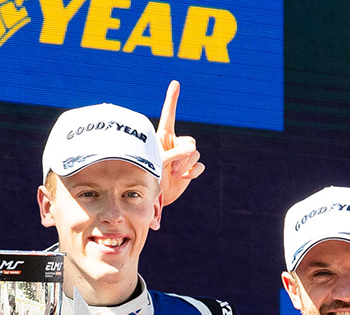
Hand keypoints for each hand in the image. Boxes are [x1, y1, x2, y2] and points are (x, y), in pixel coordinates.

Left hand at [156, 81, 205, 207]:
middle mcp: (175, 143)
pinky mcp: (191, 167)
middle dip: (183, 155)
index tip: (175, 83)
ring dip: (187, 165)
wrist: (156, 196)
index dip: (172, 99)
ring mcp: (184, 156)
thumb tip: (192, 150)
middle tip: (172, 168)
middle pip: (190, 141)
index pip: (169, 115)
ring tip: (175, 174)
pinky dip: (192, 172)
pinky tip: (183, 178)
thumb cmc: (150, 177)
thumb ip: (175, 154)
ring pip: (195, 153)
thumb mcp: (159, 163)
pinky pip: (199, 165)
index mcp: (163, 137)